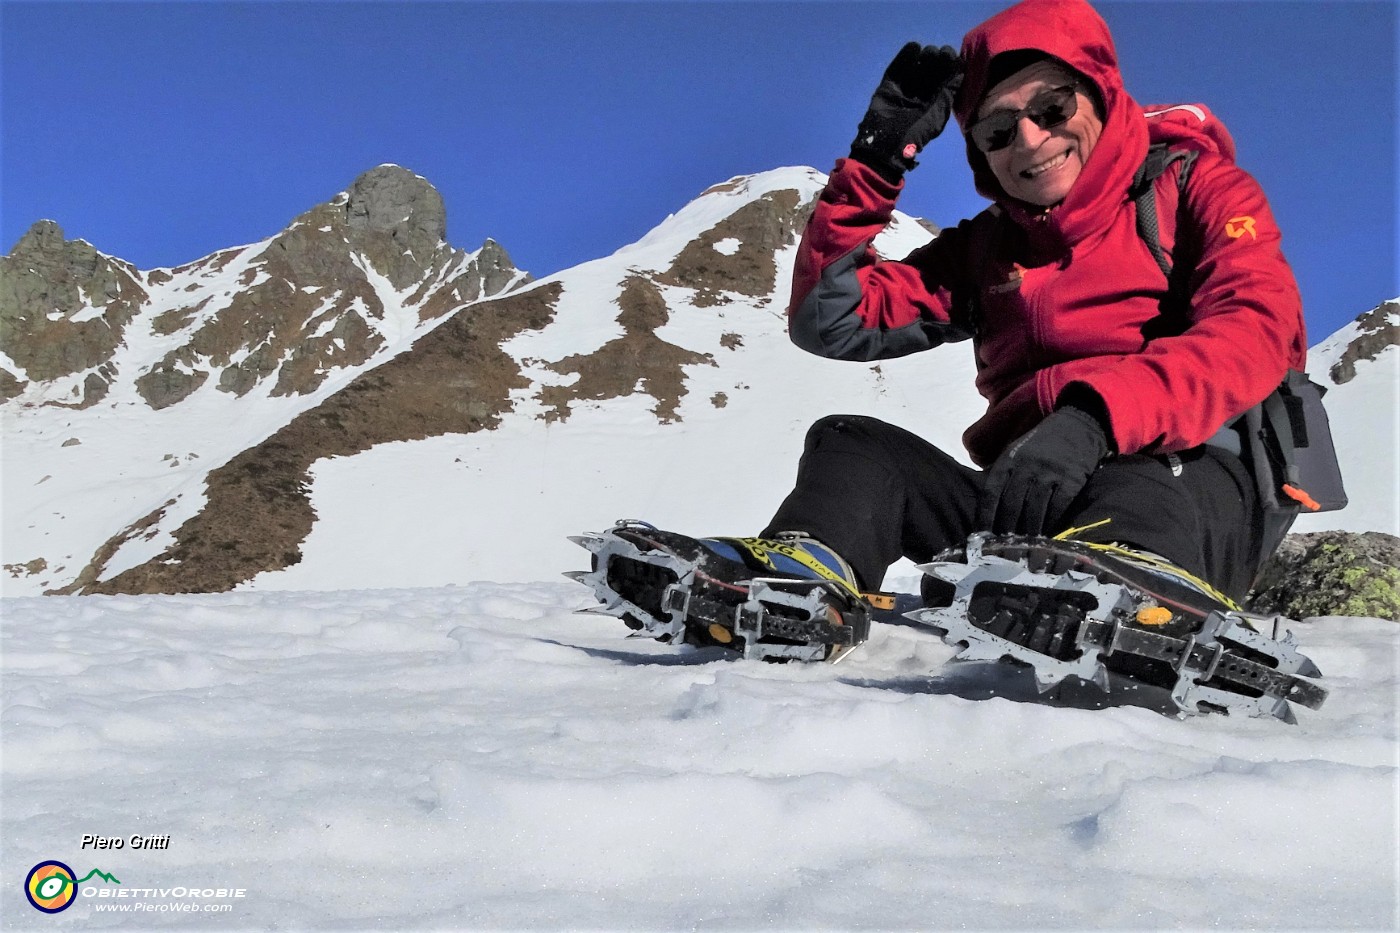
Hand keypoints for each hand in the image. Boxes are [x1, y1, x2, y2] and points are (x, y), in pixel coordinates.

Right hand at [849, 43, 963, 182]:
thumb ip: (950, 92)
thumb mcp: (939, 114)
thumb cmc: (917, 131)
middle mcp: (923, 89)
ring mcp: (906, 85)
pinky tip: (914, 48)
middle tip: (938, 55)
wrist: (888, 141)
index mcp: (937, 97)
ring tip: (926, 55)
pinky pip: (898, 65)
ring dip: (924, 55)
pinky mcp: (890, 82)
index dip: (950, 63)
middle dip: (938, 57)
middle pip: (933, 66)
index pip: (946, 75)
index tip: (951, 57)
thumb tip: (961, 71)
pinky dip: (906, 55)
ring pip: (918, 63)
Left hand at [977, 406, 1109, 535]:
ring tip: (1023, 548)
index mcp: (1009, 460)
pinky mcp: (1072, 479)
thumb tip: (989, 508)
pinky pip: (1058, 506)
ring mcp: (1050, 472)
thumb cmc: (1042, 444)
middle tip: (1002, 549)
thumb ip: (1004, 475)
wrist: (1077, 425)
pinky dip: (1051, 523)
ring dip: (1027, 531)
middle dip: (1005, 529)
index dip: (985, 516)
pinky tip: (1047, 536)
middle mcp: (1027, 466)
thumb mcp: (1017, 452)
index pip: (991, 492)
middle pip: (1011, 504)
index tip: (981, 536)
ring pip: (1034, 508)